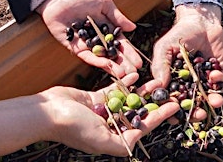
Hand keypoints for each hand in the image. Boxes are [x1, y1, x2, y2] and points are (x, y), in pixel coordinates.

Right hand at [0, 73, 178, 156]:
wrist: (48, 112)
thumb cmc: (72, 128)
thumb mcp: (101, 140)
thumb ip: (121, 144)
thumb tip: (138, 146)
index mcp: (113, 139)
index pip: (142, 126)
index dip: (159, 116)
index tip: (174, 106)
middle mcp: (110, 126)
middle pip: (138, 112)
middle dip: (153, 102)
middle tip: (169, 91)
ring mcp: (103, 111)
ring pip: (128, 99)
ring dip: (141, 91)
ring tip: (156, 81)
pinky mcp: (94, 98)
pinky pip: (114, 90)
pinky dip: (124, 83)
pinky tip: (134, 76)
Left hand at [36, 0, 142, 77]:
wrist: (59, 0)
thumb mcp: (104, 4)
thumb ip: (117, 16)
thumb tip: (133, 27)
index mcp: (108, 30)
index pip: (121, 45)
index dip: (130, 54)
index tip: (139, 63)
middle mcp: (99, 40)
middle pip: (114, 55)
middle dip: (125, 64)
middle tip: (134, 73)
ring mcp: (88, 46)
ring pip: (102, 59)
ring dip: (113, 67)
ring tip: (123, 75)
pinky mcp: (76, 48)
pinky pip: (88, 57)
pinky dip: (97, 62)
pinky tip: (107, 66)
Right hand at [138, 4, 222, 120]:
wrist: (200, 20)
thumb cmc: (179, 33)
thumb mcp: (165, 48)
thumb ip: (161, 66)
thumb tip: (158, 87)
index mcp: (174, 81)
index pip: (173, 100)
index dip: (174, 110)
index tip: (176, 116)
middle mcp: (189, 83)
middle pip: (192, 104)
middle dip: (197, 112)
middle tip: (200, 115)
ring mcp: (205, 79)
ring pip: (208, 97)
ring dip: (212, 101)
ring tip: (215, 102)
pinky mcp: (219, 71)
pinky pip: (220, 82)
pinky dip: (218, 81)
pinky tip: (214, 74)